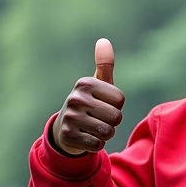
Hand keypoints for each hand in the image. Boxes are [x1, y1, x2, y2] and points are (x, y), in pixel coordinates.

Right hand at [52, 38, 124, 154]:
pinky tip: (86, 137)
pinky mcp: (68, 136)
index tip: (103, 105)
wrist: (65, 129)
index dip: (116, 106)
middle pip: (116, 117)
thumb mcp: (98, 85)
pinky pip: (98, 145)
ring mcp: (70, 117)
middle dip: (112, 122)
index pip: (120, 100)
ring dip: (105, 134)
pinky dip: (96, 145)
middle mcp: (76, 98)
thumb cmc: (89, 104)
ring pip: (108, 132)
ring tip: (93, 128)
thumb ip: (104, 65)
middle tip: (98, 119)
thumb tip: (104, 41)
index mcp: (85, 83)